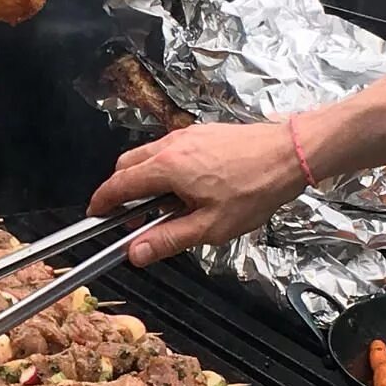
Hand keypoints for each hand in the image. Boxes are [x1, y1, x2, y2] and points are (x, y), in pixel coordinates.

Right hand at [88, 122, 308, 264]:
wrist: (290, 154)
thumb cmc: (254, 190)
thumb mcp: (211, 226)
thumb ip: (168, 239)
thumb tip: (134, 252)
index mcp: (167, 167)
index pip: (119, 184)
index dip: (102, 201)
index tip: (95, 215)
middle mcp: (171, 144)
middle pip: (127, 165)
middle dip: (120, 190)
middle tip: (129, 217)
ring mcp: (188, 134)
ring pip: (148, 155)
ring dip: (143, 179)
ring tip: (162, 207)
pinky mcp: (203, 132)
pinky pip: (169, 149)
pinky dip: (163, 167)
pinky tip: (186, 189)